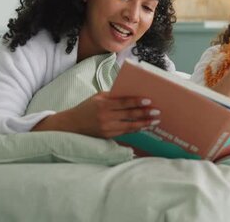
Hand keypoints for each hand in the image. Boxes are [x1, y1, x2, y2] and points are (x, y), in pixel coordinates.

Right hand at [32, 92, 159, 137]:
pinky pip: (125, 132)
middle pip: (129, 115)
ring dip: (143, 124)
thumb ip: (113, 96)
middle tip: (157, 112)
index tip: (148, 101)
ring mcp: (107, 128)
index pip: (123, 103)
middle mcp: (105, 117)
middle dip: (144, 113)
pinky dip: (135, 129)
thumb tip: (131, 93)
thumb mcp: (97, 97)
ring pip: (129, 126)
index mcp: (103, 104)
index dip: (136, 102)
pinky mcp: (108, 136)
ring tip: (154, 121)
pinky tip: (143, 126)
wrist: (72, 125)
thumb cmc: (87, 107)